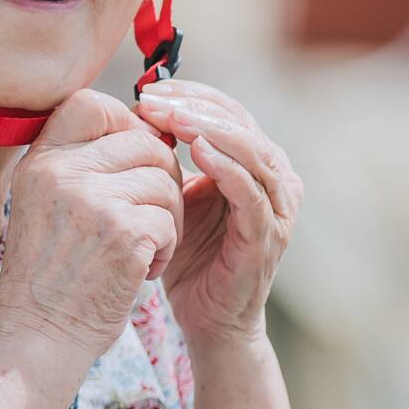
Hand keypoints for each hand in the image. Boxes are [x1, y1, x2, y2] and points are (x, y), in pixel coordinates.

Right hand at [0, 87, 183, 362]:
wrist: (38, 338)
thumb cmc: (49, 277)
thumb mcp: (43, 205)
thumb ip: (77, 165)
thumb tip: (140, 130)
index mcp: (39, 161)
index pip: (90, 103)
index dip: (125, 124)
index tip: (131, 160)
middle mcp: (60, 172)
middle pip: (143, 143)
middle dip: (159, 178)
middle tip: (145, 217)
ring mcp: (92, 200)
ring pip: (165, 181)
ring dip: (167, 218)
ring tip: (140, 249)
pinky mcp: (124, 232)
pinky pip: (171, 218)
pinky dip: (166, 248)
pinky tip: (140, 269)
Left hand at [135, 79, 301, 349]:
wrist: (208, 319)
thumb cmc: (188, 256)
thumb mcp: (173, 197)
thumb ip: (166, 159)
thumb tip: (131, 114)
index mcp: (254, 162)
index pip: (227, 111)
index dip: (190, 95)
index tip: (147, 89)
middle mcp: (275, 178)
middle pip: (241, 123)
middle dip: (195, 106)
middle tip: (153, 99)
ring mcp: (277, 207)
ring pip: (253, 151)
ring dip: (212, 129)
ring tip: (174, 118)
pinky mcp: (269, 236)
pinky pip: (252, 194)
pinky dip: (228, 168)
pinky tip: (198, 152)